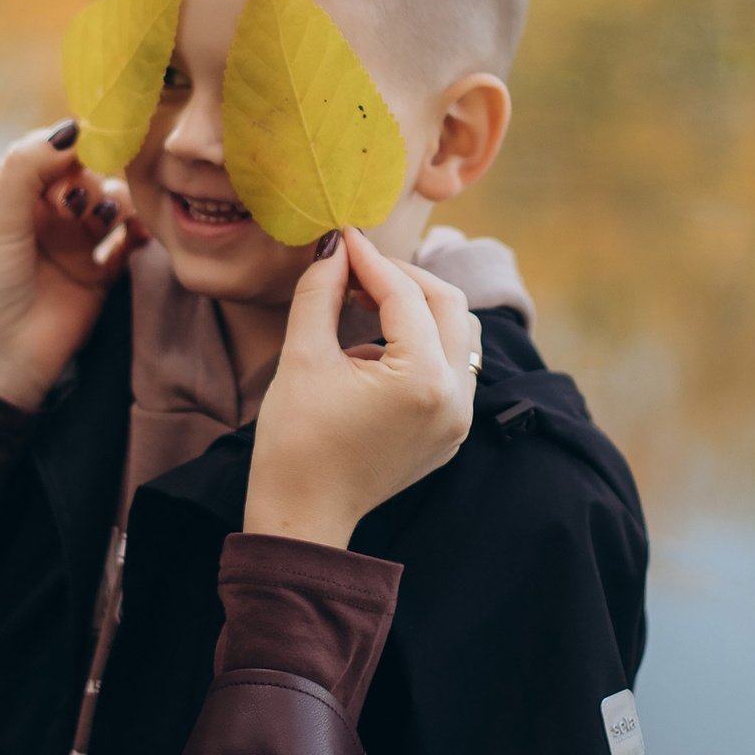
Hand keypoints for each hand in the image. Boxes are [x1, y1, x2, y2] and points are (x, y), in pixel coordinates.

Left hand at [0, 122, 136, 410]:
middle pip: (82, 173)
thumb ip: (28, 170)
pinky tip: (136, 234)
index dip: (66, 146)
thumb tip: (69, 127)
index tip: (87, 143)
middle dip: (90, 178)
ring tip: (107, 217)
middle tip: (81, 200)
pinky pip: (127, 242)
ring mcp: (71, 243)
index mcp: (5, 195)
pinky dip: (137, 233)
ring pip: (108, 203)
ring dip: (114, 202)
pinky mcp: (98, 273)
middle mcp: (41, 214)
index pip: (44, 152)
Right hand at [244, 228, 479, 548]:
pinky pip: (452, 369)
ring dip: (419, 308)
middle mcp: (455, 399)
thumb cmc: (294, 443)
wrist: (302, 515)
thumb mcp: (302, 358)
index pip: (405, 295)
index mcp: (421, 381)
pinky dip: (423, 345)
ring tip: (368, 302)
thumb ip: (321, 293)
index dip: (370, 260)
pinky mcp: (451, 433)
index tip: (342, 238)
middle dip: (403, 277)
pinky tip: (375, 349)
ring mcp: (459, 420)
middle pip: (448, 304)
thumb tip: (334, 247)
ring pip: (459, 334)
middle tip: (356, 267)